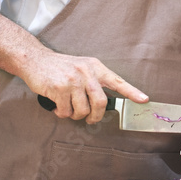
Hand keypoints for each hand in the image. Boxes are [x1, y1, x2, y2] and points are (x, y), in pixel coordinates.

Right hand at [24, 51, 148, 123]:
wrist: (35, 60)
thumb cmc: (60, 67)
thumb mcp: (82, 66)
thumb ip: (94, 80)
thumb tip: (105, 102)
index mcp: (95, 67)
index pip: (117, 81)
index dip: (132, 92)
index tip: (144, 99)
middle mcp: (86, 72)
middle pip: (101, 103)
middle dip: (95, 117)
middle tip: (89, 119)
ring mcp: (73, 80)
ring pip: (83, 110)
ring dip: (75, 115)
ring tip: (68, 108)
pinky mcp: (59, 88)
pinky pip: (66, 112)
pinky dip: (62, 113)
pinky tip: (58, 106)